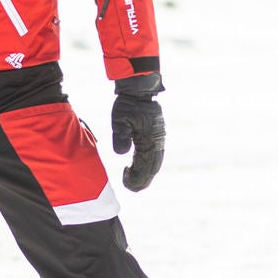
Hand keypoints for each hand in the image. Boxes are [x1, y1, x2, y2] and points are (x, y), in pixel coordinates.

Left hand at [111, 73, 164, 190]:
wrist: (139, 90)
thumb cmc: (128, 104)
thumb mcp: (120, 119)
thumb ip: (121, 136)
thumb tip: (121, 154)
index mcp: (150, 140)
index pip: (146, 167)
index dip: (137, 178)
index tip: (125, 181)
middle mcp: (157, 142)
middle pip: (152, 168)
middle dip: (142, 180)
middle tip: (129, 186)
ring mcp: (158, 139)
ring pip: (154, 163)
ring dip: (145, 173)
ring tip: (131, 179)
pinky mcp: (155, 136)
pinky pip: (153, 155)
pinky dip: (146, 164)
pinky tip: (136, 166)